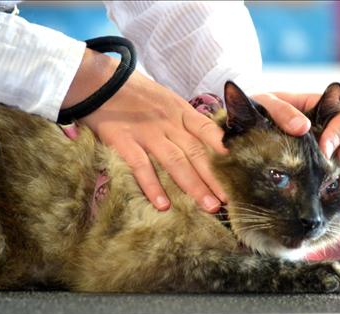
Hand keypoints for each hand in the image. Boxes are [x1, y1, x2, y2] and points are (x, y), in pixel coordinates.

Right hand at [63, 49, 227, 211]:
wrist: (99, 81)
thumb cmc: (134, 94)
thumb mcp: (165, 100)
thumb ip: (182, 120)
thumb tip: (204, 140)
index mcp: (180, 111)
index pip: (207, 130)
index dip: (224, 148)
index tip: (240, 165)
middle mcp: (168, 122)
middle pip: (196, 152)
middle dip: (215, 177)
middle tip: (230, 199)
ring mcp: (146, 133)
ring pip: (175, 162)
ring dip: (194, 186)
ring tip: (209, 206)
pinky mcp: (124, 141)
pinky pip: (141, 166)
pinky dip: (152, 186)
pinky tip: (163, 205)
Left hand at [251, 92, 339, 194]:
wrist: (240, 133)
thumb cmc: (256, 113)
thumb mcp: (264, 104)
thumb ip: (280, 111)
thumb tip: (301, 128)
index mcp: (324, 110)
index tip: (323, 147)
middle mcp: (336, 131)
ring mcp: (336, 153)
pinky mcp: (329, 173)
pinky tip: (332, 198)